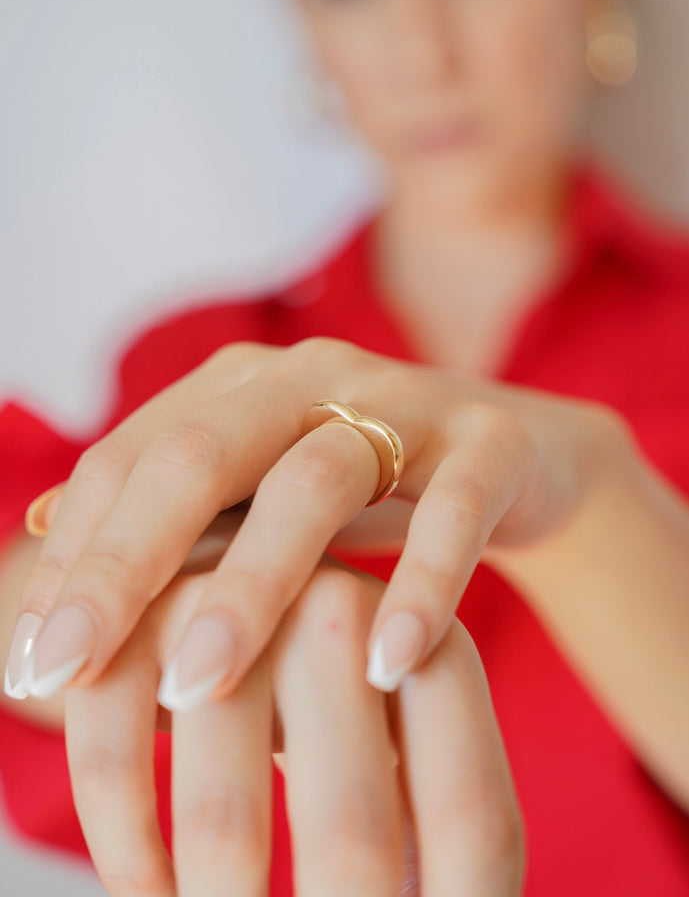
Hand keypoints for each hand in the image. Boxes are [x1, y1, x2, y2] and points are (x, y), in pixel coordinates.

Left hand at [6, 338, 625, 705]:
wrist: (515, 455)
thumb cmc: (368, 486)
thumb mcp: (257, 492)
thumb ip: (165, 511)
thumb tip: (36, 535)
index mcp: (242, 386)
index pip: (130, 459)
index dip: (74, 556)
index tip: (31, 661)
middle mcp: (311, 376)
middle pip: (201, 456)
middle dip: (126, 564)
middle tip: (69, 672)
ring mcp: (405, 403)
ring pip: (315, 481)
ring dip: (253, 586)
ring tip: (198, 686)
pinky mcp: (489, 442)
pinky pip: (452, 511)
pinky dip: (420, 585)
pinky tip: (383, 664)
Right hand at [65, 558, 523, 895]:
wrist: (216, 566)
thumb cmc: (324, 679)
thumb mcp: (393, 724)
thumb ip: (430, 811)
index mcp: (431, 648)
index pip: (476, 823)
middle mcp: (339, 613)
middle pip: (355, 836)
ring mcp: (232, 610)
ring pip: (223, 822)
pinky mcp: (135, 620)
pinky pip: (117, 772)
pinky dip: (128, 861)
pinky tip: (146, 894)